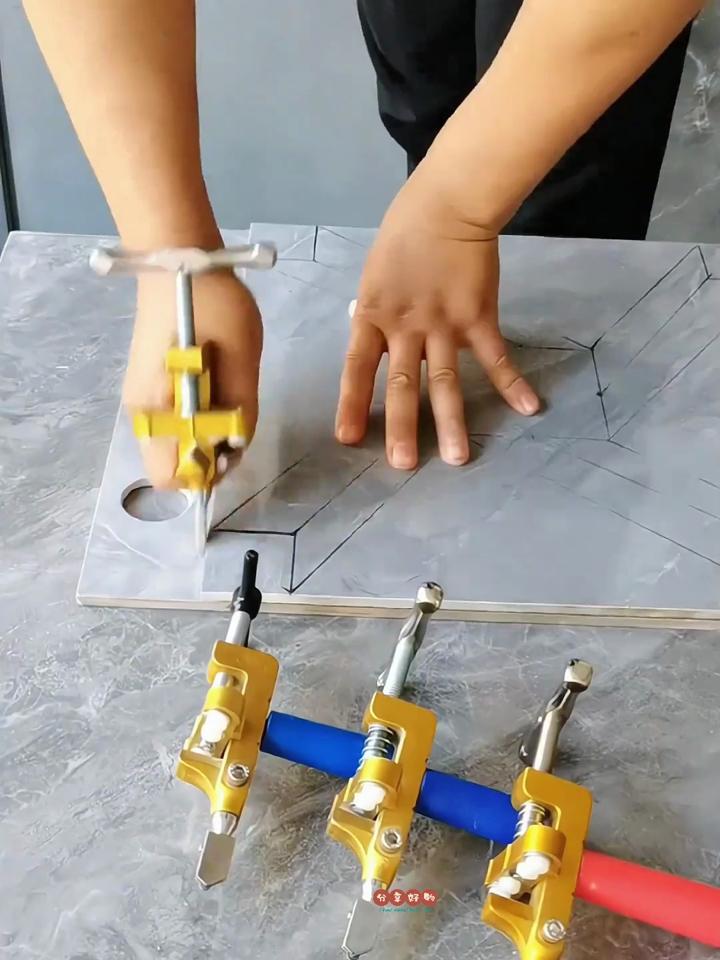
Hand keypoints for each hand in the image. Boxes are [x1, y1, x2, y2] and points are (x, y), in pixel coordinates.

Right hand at [123, 268, 262, 488]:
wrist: (179, 260)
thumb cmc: (211, 304)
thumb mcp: (241, 357)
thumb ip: (241, 409)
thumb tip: (235, 446)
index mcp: (155, 408)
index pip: (169, 476)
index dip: (205, 472)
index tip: (231, 442)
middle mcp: (140, 412)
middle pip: (170, 465)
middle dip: (206, 455)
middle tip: (234, 418)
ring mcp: (141, 398)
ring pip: (173, 444)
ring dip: (203, 435)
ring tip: (226, 396)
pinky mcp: (149, 385)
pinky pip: (172, 422)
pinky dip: (196, 419)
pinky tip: (213, 388)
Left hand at [335, 167, 539, 468]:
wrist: (446, 204)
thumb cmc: (404, 236)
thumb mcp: (375, 275)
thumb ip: (376, 314)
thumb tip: (373, 344)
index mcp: (373, 315)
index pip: (356, 367)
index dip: (351, 404)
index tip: (347, 439)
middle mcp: (406, 326)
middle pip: (402, 384)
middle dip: (402, 427)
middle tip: (403, 465)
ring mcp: (443, 324)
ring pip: (446, 380)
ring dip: (452, 421)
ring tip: (458, 459)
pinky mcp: (478, 317)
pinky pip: (495, 357)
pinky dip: (512, 383)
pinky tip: (527, 408)